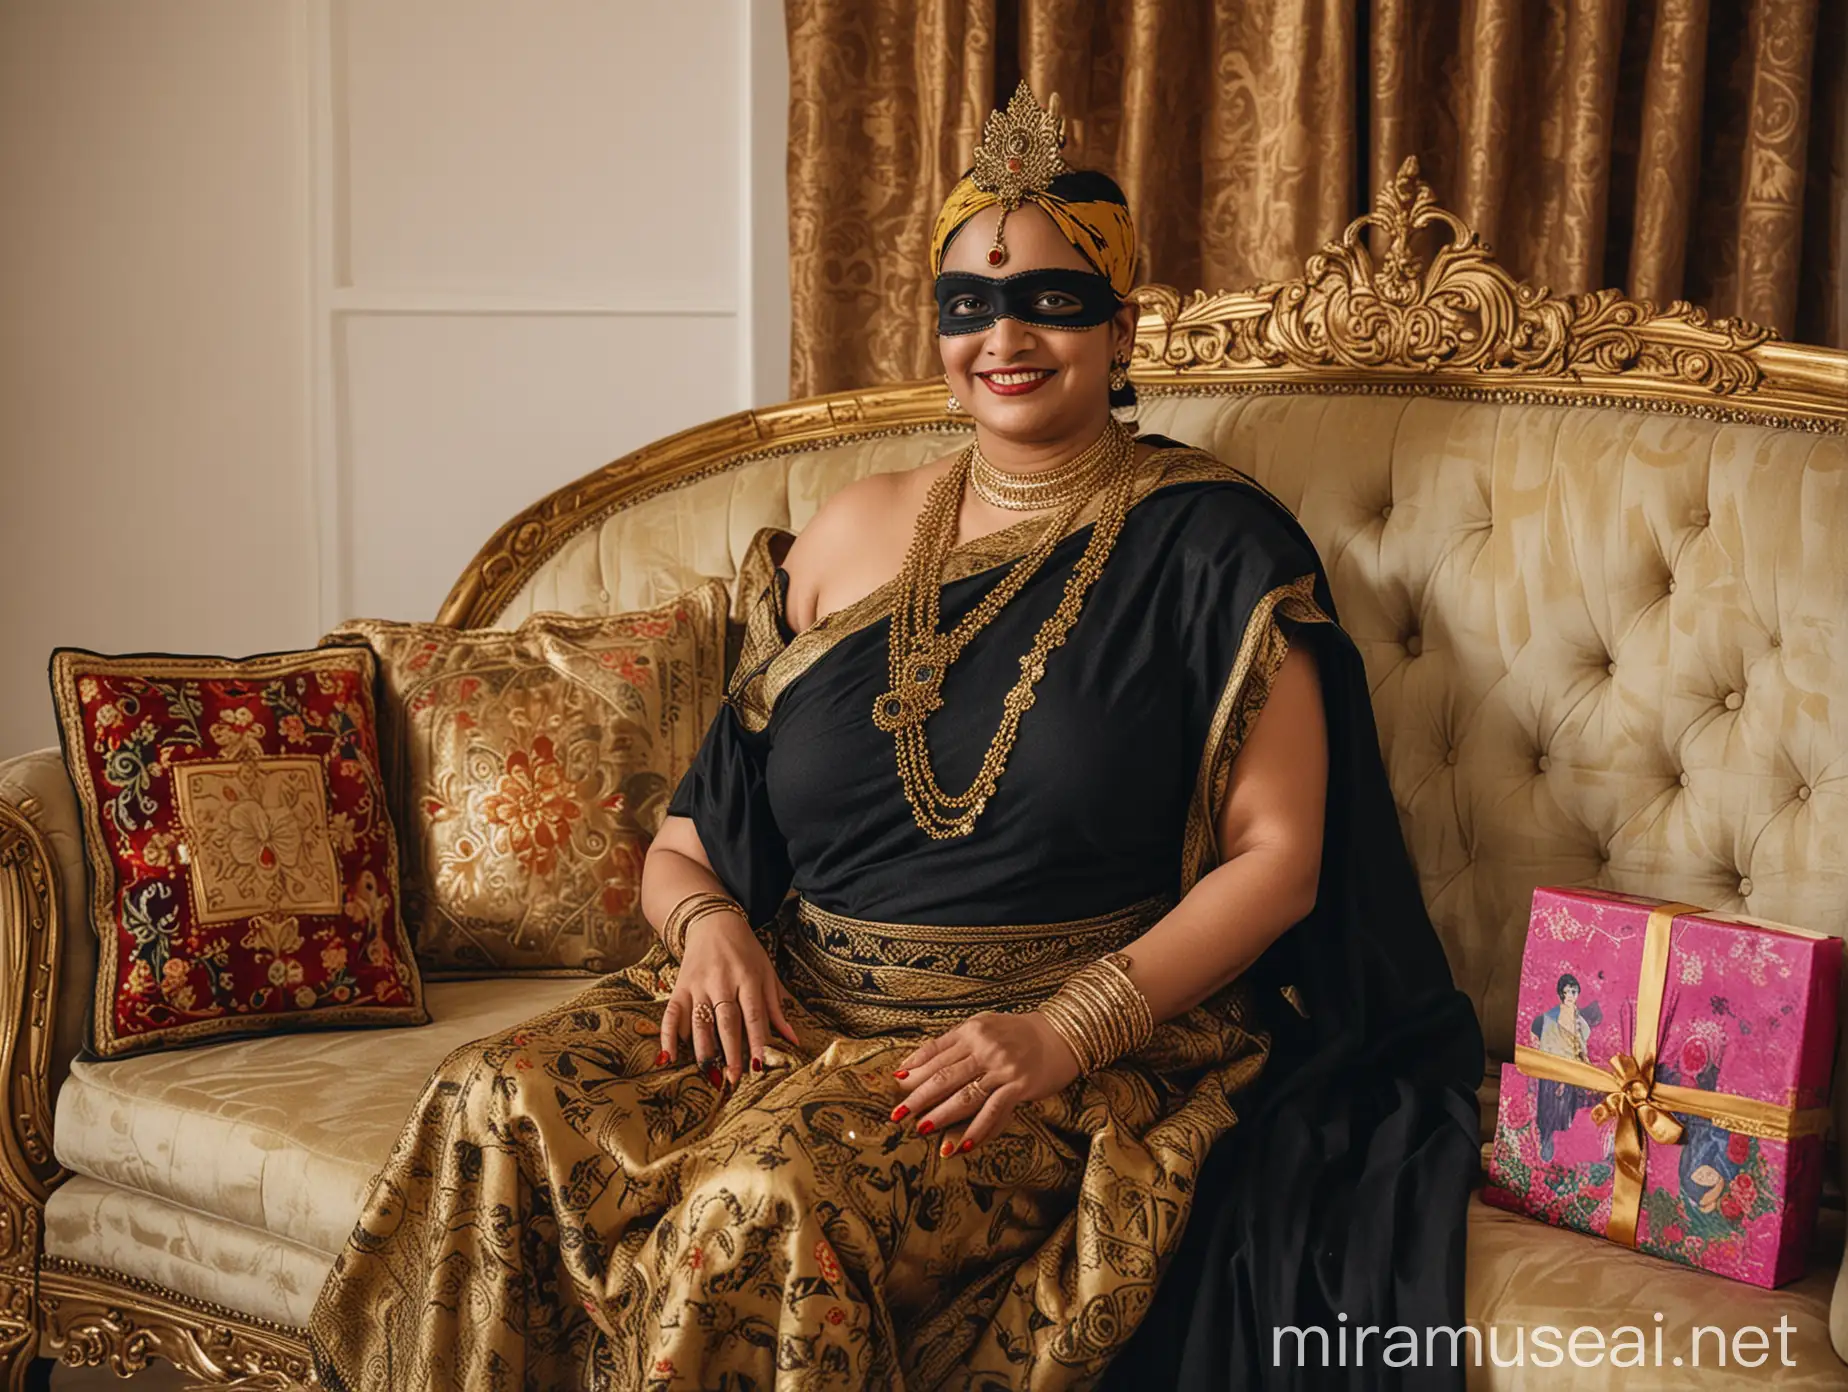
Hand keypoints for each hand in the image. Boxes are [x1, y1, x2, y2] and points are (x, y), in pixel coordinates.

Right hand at [660, 914, 799, 1084]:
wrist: (713, 921)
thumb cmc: (746, 951)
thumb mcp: (767, 973)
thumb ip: (777, 1008)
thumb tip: (794, 1040)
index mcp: (748, 978)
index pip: (753, 1015)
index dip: (756, 1041)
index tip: (758, 1066)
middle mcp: (722, 981)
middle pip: (726, 1020)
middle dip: (730, 1052)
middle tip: (734, 1078)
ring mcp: (698, 984)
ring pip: (699, 1022)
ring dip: (704, 1050)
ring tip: (710, 1075)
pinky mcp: (679, 987)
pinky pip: (671, 1014)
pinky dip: (667, 1036)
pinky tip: (667, 1058)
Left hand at [891, 1011, 1079, 1155]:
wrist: (1063, 1035)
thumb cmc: (1019, 1033)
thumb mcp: (986, 1027)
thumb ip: (956, 1043)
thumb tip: (919, 1064)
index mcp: (973, 1030)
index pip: (936, 1051)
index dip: (914, 1068)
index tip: (896, 1084)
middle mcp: (985, 1047)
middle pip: (944, 1075)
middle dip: (918, 1097)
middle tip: (898, 1114)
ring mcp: (1002, 1067)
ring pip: (964, 1095)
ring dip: (941, 1115)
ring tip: (922, 1129)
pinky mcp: (1019, 1086)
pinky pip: (993, 1111)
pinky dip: (976, 1129)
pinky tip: (962, 1145)